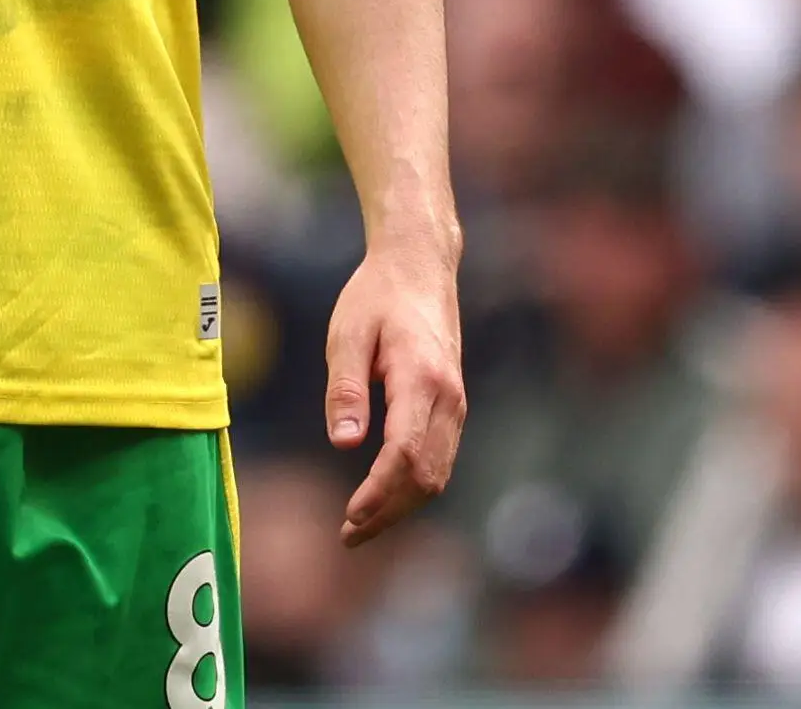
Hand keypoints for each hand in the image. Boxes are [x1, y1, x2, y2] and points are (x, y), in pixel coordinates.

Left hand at [322, 232, 464, 546]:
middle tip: (348, 535)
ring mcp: (456, 403)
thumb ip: (345, 388)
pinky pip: (440, 459)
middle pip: (427, 476)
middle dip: (389, 512)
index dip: (379, 492)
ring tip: (360, 525)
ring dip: (402, 506)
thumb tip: (343, 444)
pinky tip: (385, 496)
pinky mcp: (454, 406)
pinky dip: (414, 487)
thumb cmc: (377, 297)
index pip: (405, 453)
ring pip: (438, 474)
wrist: (420, 266)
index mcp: (420, 378)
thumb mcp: (347, 334)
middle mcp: (448, 397)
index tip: (350, 516)